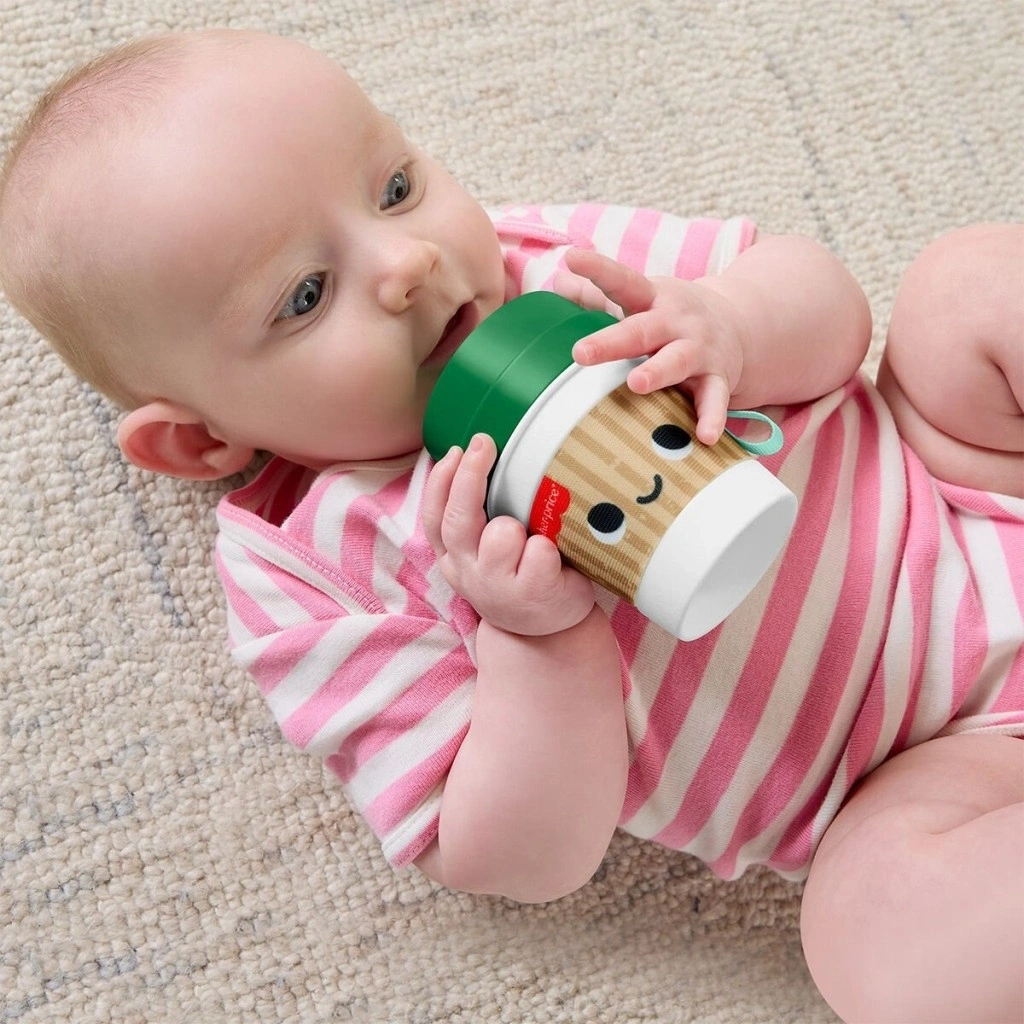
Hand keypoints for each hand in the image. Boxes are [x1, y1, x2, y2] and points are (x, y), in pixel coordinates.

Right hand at [422, 434, 595, 635]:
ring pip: (501, 534)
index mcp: (453, 556)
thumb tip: (479, 452)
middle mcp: (468, 571)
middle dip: (469, 477)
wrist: (547, 632)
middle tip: (484, 443)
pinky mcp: (532, 594)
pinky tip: (555, 560)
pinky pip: (540, 552)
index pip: (434, 515)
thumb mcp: (484, 550)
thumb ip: (476, 515)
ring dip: (517, 526)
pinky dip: (548, 548)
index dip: (442, 480)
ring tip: (532, 536)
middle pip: (458, 519)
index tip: (458, 449)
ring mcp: (497, 586)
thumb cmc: (518, 575)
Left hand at [554, 247, 747, 445]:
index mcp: (652, 298)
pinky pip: (714, 399)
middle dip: (611, 341)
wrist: (740, 325)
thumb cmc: (672, 317)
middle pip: (642, 329)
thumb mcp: (642, 300)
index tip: (573, 258)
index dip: (598, 270)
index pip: (623, 281)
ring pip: (677, 361)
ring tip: (636, 383)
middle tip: (580, 353)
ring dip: (658, 372)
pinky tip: (705, 436)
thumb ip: (599, 297)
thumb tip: (558, 282)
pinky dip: (711, 417)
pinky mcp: (718, 378)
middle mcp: (676, 321)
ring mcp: (699, 350)